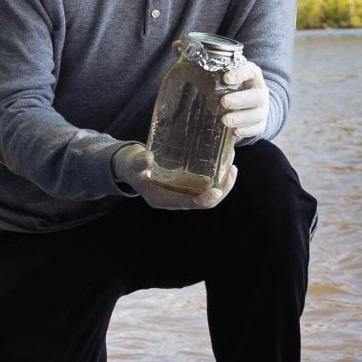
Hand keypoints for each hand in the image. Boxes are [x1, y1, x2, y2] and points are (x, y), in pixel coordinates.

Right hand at [114, 143, 234, 211]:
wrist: (130, 166)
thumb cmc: (131, 166)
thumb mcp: (133, 165)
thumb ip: (139, 163)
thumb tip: (148, 158)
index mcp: (163, 199)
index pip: (190, 204)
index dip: (205, 199)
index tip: (217, 190)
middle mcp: (176, 199)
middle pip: (204, 201)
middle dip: (221, 189)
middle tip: (232, 170)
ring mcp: (182, 192)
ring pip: (208, 193)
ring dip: (222, 182)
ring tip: (232, 165)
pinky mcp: (185, 183)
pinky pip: (205, 184)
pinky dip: (215, 176)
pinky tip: (223, 161)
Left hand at [218, 59, 268, 142]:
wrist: (253, 102)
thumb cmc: (235, 87)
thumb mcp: (228, 78)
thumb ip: (215, 76)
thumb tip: (187, 74)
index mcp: (253, 75)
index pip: (249, 71)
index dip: (239, 74)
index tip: (226, 78)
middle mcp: (260, 91)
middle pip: (256, 95)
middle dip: (239, 99)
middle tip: (224, 102)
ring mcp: (263, 109)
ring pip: (257, 114)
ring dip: (240, 118)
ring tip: (225, 120)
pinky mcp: (261, 124)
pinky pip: (256, 129)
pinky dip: (246, 131)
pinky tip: (234, 131)